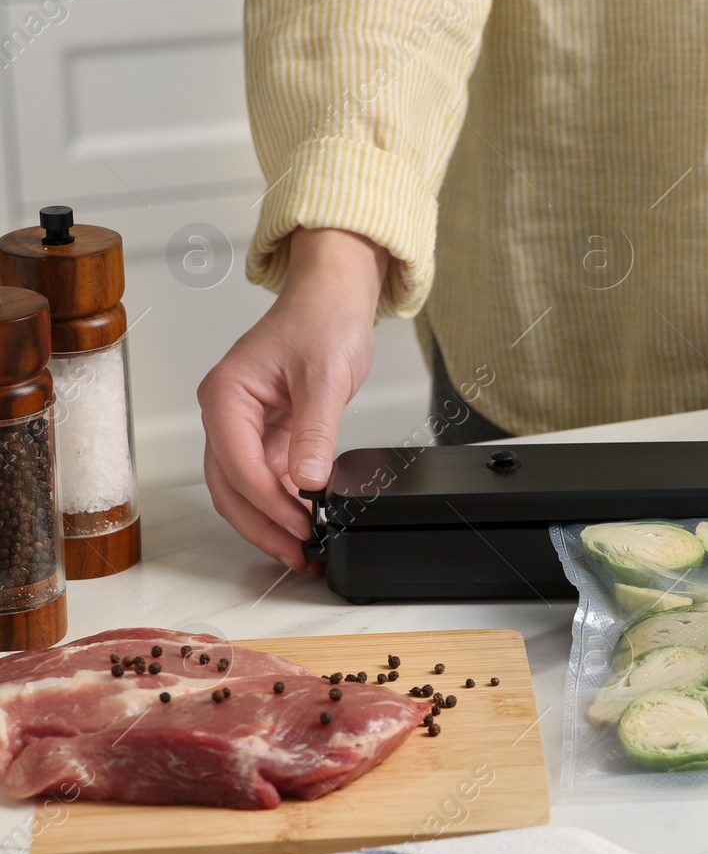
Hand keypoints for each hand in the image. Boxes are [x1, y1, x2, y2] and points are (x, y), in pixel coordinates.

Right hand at [197, 228, 386, 568]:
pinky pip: (268, 477)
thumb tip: (307, 481)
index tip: (300, 526)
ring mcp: (247, 425)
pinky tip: (306, 520)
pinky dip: (284, 503)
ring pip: (245, 488)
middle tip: (297, 554)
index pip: (237, 465)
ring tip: (301, 549)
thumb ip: (315, 432)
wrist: (335, 300)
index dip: (269, 503)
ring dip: (270, 521)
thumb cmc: (322, 320)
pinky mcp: (270, 432)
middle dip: (262, 525)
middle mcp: (228, 413)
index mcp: (226, 395)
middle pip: (230, 487)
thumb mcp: (324, 376)